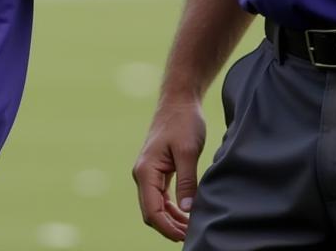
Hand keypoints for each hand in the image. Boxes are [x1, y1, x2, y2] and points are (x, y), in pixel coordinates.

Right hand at [133, 98, 206, 241]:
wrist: (179, 99)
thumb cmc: (183, 121)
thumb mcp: (188, 151)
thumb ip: (186, 182)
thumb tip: (187, 211)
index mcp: (146, 171)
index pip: (152, 211)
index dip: (168, 229)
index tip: (187, 236)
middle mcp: (142, 174)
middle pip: (151, 212)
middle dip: (169, 228)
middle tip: (192, 235)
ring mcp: (149, 172)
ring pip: (156, 206)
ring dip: (171, 220)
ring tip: (191, 228)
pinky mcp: (157, 170)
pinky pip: (161, 196)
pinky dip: (172, 208)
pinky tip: (187, 214)